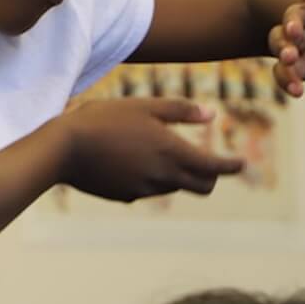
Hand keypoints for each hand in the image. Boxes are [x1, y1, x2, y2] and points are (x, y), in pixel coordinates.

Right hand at [58, 98, 243, 202]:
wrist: (63, 149)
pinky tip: (129, 160)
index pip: (215, 168)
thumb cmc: (104, 119)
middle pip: (201, 186)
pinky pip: (149, 189)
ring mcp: (144, 191)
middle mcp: (163, 177)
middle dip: (210, 175)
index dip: (232, 166)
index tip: (241, 163)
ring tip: (156, 149)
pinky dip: (151, 178)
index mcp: (172, 152)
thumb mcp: (144, 106)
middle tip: (209, 160)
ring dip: (177, 173)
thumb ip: (181, 111)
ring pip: (174, 186)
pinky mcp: (126, 197)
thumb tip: (212, 114)